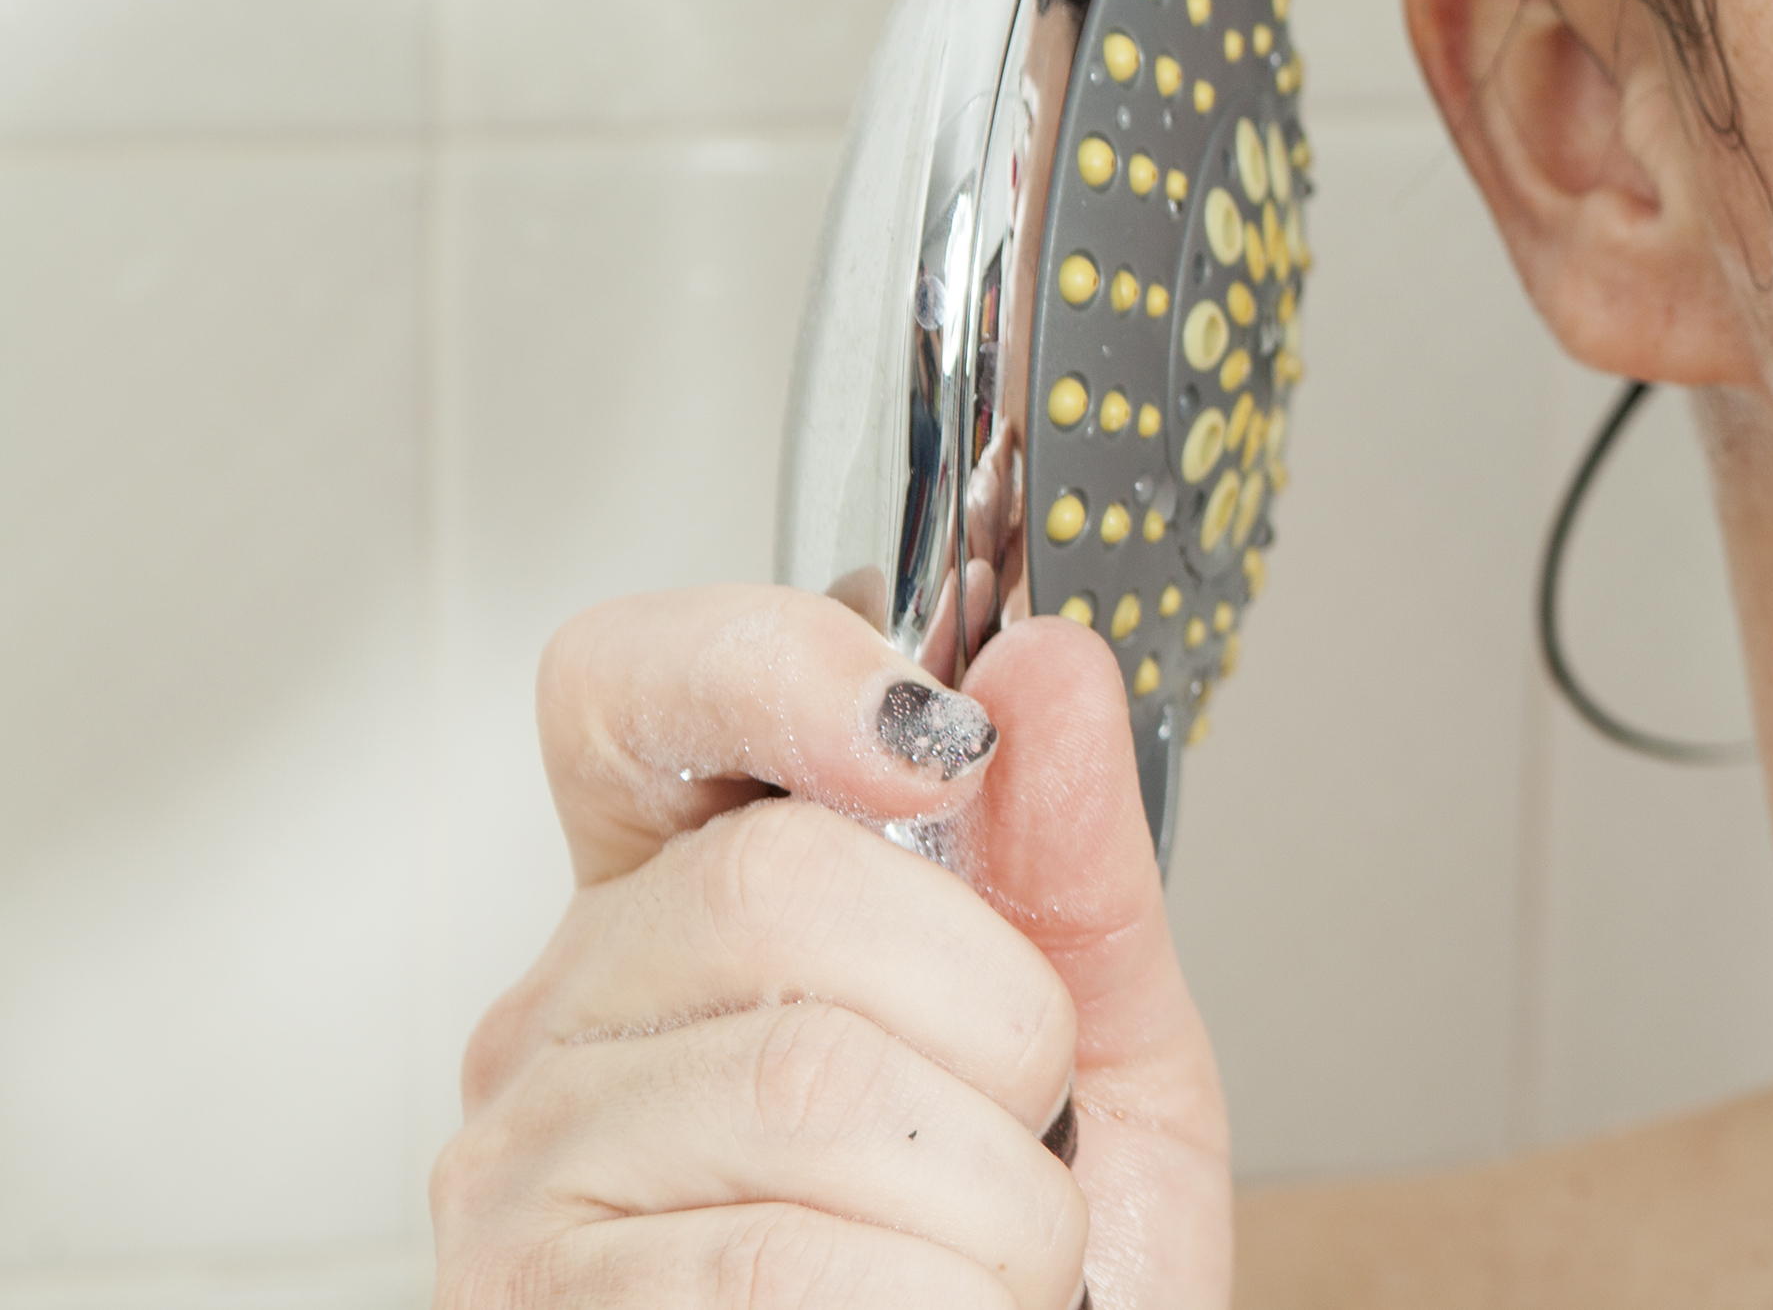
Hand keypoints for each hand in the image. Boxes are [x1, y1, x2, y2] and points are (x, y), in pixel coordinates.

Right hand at [433, 588, 1232, 1305]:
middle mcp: (569, 1026)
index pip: (631, 691)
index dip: (771, 667)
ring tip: (992, 1268)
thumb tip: (1045, 667)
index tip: (939, 737)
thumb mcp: (1103, 1051)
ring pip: (813, 1084)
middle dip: (994, 1016)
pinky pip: (783, 1268)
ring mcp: (529, 1183)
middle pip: (779, 882)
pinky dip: (940, 1306)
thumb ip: (1077, 861)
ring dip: (995, 1201)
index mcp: (686, 909)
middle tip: (1024, 1131)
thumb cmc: (1038, 1280)